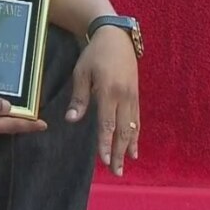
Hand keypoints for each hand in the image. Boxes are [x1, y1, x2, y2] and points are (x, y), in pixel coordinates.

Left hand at [65, 26, 139, 176]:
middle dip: (119, 152)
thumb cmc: (94, 54)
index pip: (107, 123)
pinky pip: (137, 119)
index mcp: (108, 91)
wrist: (116, 37)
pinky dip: (136, 135)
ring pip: (132, 127)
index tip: (104, 161)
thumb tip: (72, 119)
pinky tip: (135, 148)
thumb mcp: (81, 72)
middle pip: (122, 130)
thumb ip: (79, 97)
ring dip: (129, 147)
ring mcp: (132, 96)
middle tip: (117, 172)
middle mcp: (124, 96)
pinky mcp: (136, 95)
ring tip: (127, 165)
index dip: (105, 143)